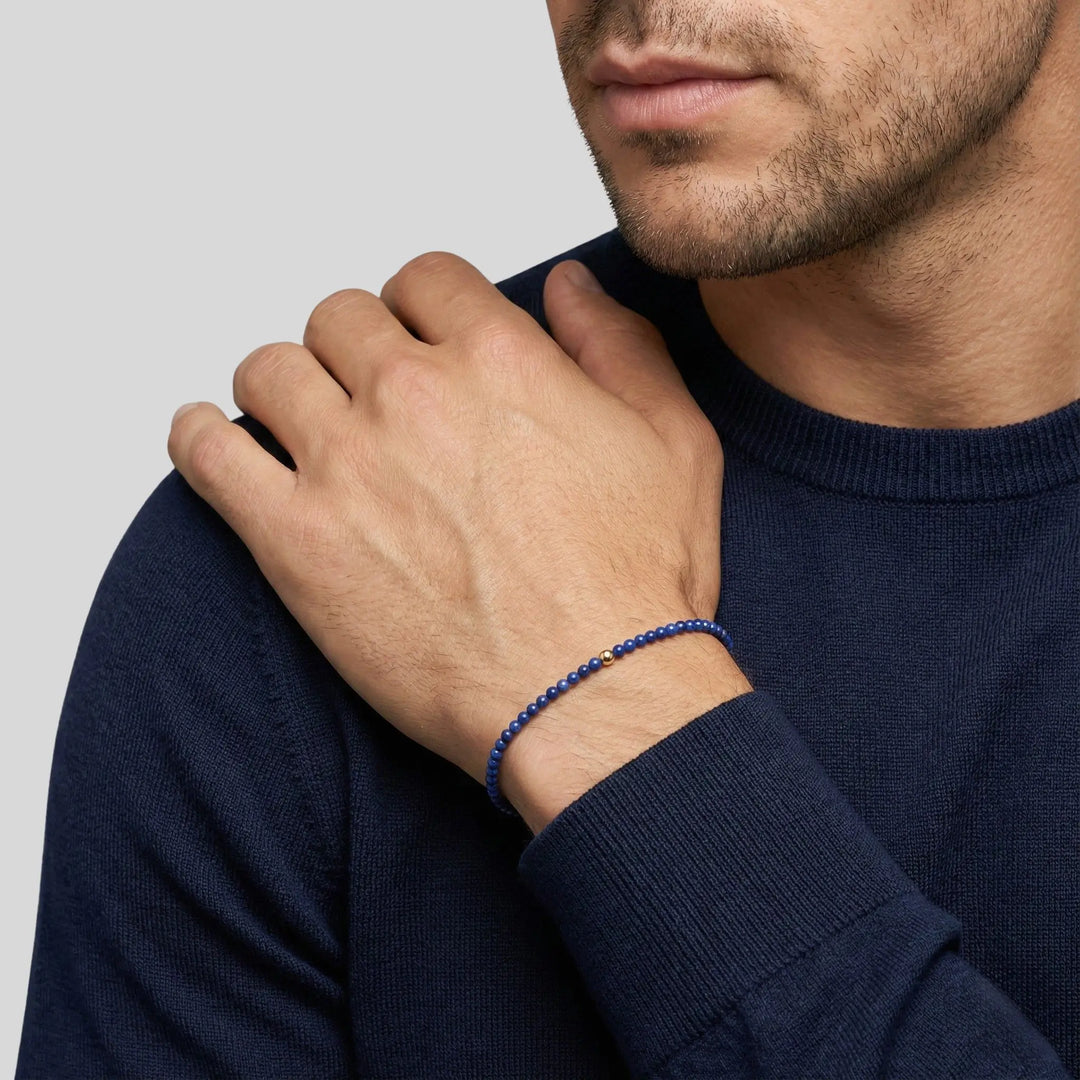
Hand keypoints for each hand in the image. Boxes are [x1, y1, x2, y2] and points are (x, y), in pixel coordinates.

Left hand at [167, 253, 750, 819]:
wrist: (588, 695)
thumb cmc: (634, 583)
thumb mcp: (673, 439)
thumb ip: (617, 343)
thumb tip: (570, 285)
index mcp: (498, 358)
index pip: (424, 279)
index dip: (421, 305)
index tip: (420, 338)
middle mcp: (412, 393)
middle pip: (339, 317)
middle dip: (354, 345)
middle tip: (368, 390)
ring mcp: (345, 463)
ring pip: (270, 369)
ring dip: (283, 383)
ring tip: (301, 417)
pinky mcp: (295, 539)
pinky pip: (207, 453)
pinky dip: (199, 435)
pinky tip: (211, 436)